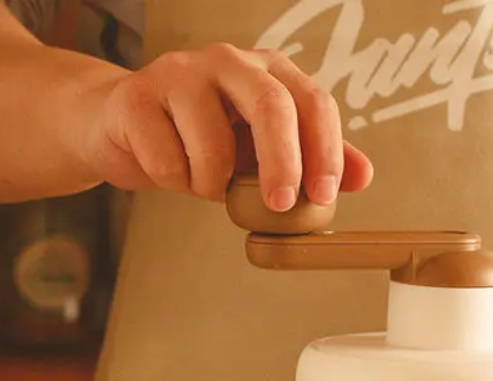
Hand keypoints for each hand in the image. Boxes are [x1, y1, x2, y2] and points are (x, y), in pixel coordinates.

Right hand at [82, 43, 372, 207]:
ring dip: (213, 185)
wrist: (129, 128)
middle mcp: (229, 61)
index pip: (314, 103)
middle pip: (271, 106)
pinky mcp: (136, 97)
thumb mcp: (266, 151)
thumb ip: (314, 160)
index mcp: (270, 73)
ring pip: (213, 143)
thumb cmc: (206, 139)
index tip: (324, 196)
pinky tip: (169, 166)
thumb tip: (362, 175)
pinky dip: (174, 181)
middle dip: (283, 164)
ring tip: (204, 181)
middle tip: (281, 206)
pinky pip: (168, 160)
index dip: (325, 152)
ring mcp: (180, 72)